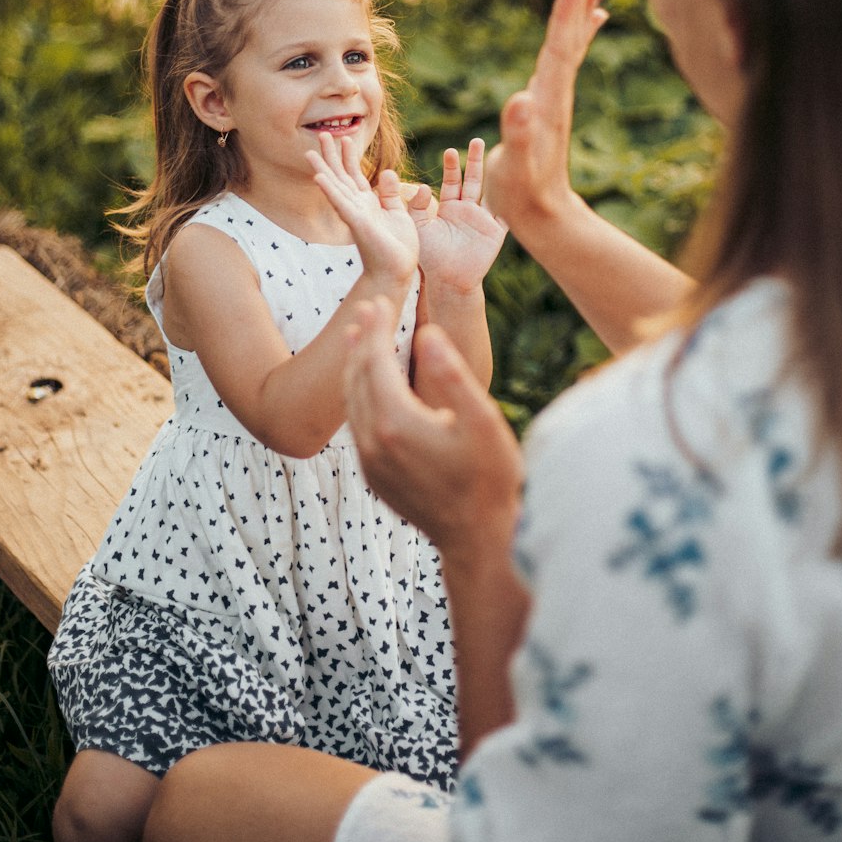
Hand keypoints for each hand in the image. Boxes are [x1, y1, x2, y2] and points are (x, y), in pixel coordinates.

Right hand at [307, 133, 417, 287]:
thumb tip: (388, 172)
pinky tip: (319, 177)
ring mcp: (355, 214)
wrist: (396, 272)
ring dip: (323, 169)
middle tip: (321, 133)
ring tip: (309, 152)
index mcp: (368, 204)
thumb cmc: (397, 247)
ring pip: (335, 186)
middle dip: (331, 155)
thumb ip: (391, 195)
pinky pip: (341, 204)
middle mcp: (357, 207)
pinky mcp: (357, 223)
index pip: (355, 175)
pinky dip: (330, 190)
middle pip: (340, 176)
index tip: (344, 137)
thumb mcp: (398, 214)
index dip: (349, 156)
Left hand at [344, 297, 522, 558]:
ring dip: (354, 366)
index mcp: (397, 424)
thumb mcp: (482, 421)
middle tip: (367, 308)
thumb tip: (426, 334)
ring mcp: (370, 462)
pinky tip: (367, 386)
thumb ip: (452, 374)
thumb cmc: (490, 478)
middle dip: (361, 341)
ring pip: (352, 402)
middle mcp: (374, 443)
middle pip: (357, 379)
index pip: (376, 362)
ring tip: (358, 337)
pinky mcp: (374, 476)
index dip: (375, 328)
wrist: (478, 540)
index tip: (378, 301)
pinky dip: (358, 395)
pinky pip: (357, 424)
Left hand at [409, 139, 506, 294]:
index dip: (451, 166)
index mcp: (450, 207)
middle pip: (473, 179)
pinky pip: (504, 212)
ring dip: (494, 173)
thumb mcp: (418, 228)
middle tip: (477, 140)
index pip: (452, 181)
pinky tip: (515, 184)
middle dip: (475, 160)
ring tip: (498, 153)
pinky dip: (509, 199)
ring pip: (489, 190)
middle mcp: (468, 209)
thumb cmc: (431, 256)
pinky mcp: (496, 231)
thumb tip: (422, 186)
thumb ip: (415, 207)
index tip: (449, 151)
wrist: (449, 279)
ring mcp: (483, 218)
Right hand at [485, 0, 608, 233]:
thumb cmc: (523, 194)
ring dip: (579, 14)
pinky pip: (564, 61)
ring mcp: (553, 98)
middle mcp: (555, 95)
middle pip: (569, 41)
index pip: (559, 51)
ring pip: (569, 46)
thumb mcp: (517, 168)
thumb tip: (521, 100)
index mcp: (546, 103)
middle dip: (577, 4)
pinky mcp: (548, 104)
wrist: (542, 215)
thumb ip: (519, 136)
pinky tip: (586, 24)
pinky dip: (575, 38)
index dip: (567, 17)